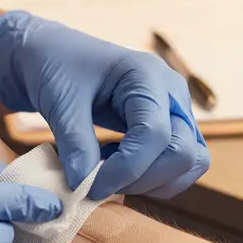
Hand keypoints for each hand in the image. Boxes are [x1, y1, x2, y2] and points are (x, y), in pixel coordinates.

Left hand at [0, 12, 209, 199]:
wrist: (51, 56)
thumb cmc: (56, 66)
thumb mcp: (60, 102)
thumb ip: (75, 144)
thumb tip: (85, 186)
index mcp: (147, 75)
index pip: (155, 135)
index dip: (126, 169)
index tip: (90, 187)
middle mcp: (171, 91)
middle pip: (183, 153)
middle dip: (143, 179)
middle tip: (100, 184)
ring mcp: (175, 109)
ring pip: (190, 163)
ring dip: (152, 183)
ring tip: (108, 172)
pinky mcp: (169, 125)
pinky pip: (177, 163)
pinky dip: (152, 177)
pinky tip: (114, 164)